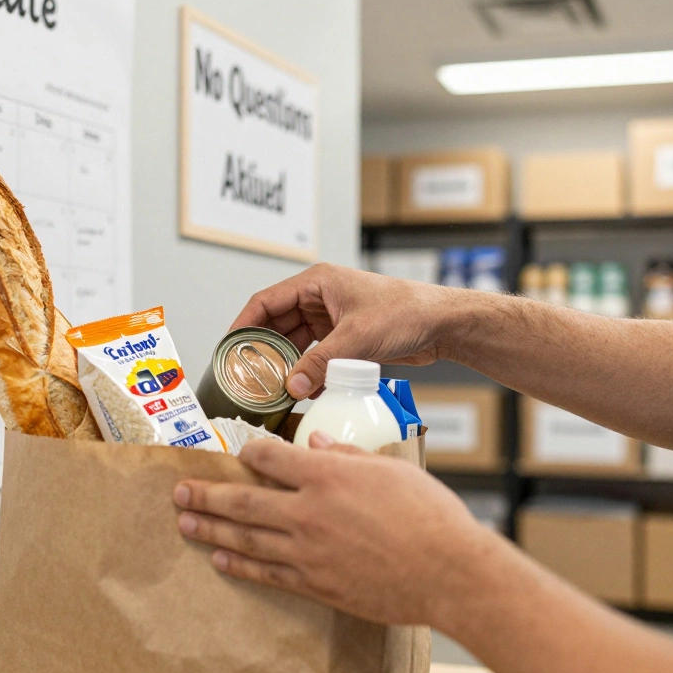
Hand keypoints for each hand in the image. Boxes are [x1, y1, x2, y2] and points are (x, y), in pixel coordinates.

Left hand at [173, 432, 491, 627]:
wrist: (450, 573)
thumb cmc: (431, 516)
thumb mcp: (392, 468)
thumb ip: (349, 456)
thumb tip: (319, 444)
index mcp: (328, 475)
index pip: (270, 457)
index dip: (250, 452)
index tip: (238, 451)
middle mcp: (308, 512)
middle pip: (243, 498)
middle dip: (207, 492)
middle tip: (179, 489)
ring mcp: (308, 551)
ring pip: (246, 537)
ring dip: (211, 527)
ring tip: (185, 520)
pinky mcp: (316, 583)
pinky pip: (267, 572)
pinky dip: (240, 565)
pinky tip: (220, 557)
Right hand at [231, 263, 457, 398]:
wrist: (443, 323)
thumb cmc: (407, 312)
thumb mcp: (357, 338)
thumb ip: (322, 362)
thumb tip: (292, 386)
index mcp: (317, 282)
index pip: (266, 301)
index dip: (244, 324)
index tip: (229, 348)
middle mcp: (320, 298)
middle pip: (277, 324)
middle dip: (264, 350)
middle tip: (248, 376)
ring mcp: (332, 318)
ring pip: (296, 343)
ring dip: (286, 364)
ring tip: (271, 388)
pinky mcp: (345, 338)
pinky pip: (315, 355)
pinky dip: (308, 371)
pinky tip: (302, 390)